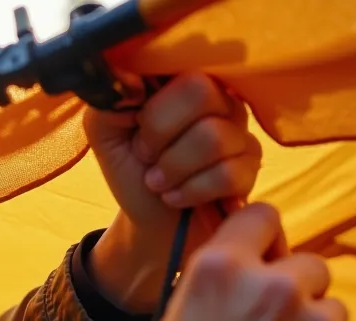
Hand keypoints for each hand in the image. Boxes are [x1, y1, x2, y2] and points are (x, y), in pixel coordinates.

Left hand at [85, 73, 261, 312]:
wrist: (149, 221)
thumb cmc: (131, 170)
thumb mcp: (104, 131)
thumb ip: (108, 99)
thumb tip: (131, 79)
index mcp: (181, 80)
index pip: (178, 63)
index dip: (153, 104)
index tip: (135, 126)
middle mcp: (217, 96)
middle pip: (201, 92)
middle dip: (160, 134)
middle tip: (146, 156)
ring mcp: (238, 130)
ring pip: (213, 137)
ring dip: (173, 169)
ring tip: (158, 183)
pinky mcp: (250, 166)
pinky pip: (228, 172)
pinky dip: (191, 191)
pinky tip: (177, 197)